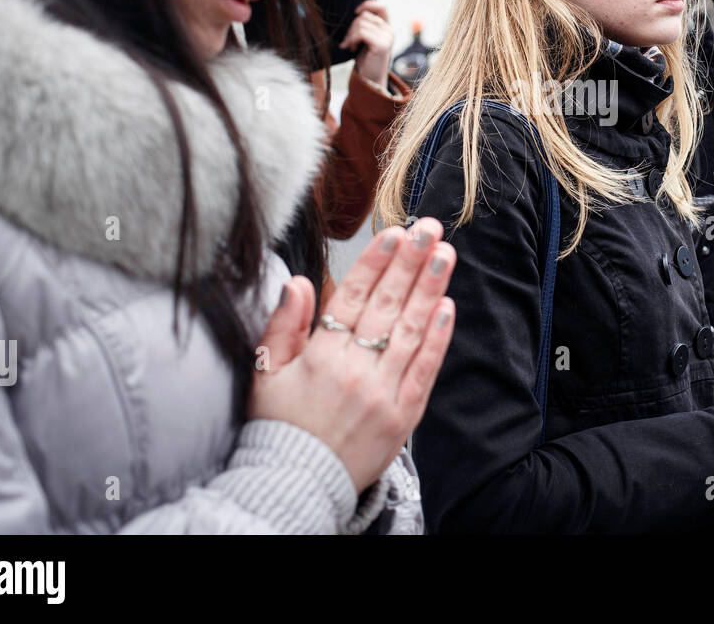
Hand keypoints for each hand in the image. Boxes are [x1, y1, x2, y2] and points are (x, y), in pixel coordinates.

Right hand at [249, 218, 455, 491]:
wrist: (298, 485)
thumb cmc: (279, 425)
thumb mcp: (264, 374)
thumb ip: (281, 326)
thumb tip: (296, 283)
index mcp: (320, 356)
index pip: (352, 297)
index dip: (375, 262)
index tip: (394, 233)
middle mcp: (354, 370)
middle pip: (388, 305)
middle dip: (411, 262)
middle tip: (430, 228)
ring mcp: (383, 392)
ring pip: (412, 330)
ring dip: (431, 288)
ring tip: (445, 255)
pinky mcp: (404, 415)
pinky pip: (425, 369)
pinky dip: (438, 337)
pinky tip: (448, 306)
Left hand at [341, 0, 392, 90]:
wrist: (370, 80)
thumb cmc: (366, 60)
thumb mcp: (366, 39)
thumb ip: (365, 26)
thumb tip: (356, 12)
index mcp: (386, 28)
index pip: (381, 6)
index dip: (368, 4)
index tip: (356, 12)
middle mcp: (389, 31)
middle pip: (364, 15)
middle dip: (351, 27)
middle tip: (348, 41)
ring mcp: (387, 37)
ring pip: (360, 23)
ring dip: (350, 35)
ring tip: (351, 46)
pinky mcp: (382, 45)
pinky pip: (361, 33)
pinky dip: (352, 40)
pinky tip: (352, 49)